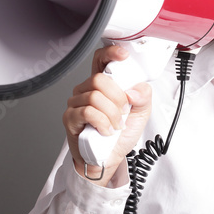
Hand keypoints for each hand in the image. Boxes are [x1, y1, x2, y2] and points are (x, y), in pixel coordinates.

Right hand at [62, 44, 151, 183]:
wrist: (107, 159)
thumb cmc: (118, 137)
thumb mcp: (140, 115)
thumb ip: (143, 98)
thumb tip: (135, 89)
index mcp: (103, 85)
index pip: (101, 59)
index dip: (110, 53)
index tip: (123, 56)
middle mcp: (87, 90)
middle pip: (98, 79)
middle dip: (117, 98)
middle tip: (123, 112)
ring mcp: (76, 103)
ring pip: (94, 96)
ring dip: (111, 114)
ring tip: (115, 126)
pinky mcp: (70, 118)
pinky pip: (87, 112)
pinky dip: (102, 123)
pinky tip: (105, 131)